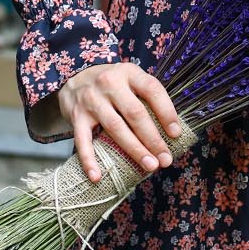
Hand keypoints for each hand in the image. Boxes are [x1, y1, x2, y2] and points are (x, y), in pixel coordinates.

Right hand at [59, 62, 181, 183]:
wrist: (72, 78)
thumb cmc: (111, 84)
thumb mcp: (130, 78)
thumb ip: (146, 96)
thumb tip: (171, 130)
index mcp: (129, 73)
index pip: (152, 90)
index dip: (166, 112)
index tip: (176, 134)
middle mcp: (110, 84)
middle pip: (135, 113)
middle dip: (153, 139)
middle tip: (165, 159)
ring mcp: (92, 100)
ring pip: (115, 128)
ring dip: (134, 149)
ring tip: (150, 165)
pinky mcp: (76, 116)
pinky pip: (83, 141)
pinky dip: (89, 160)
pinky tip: (97, 176)